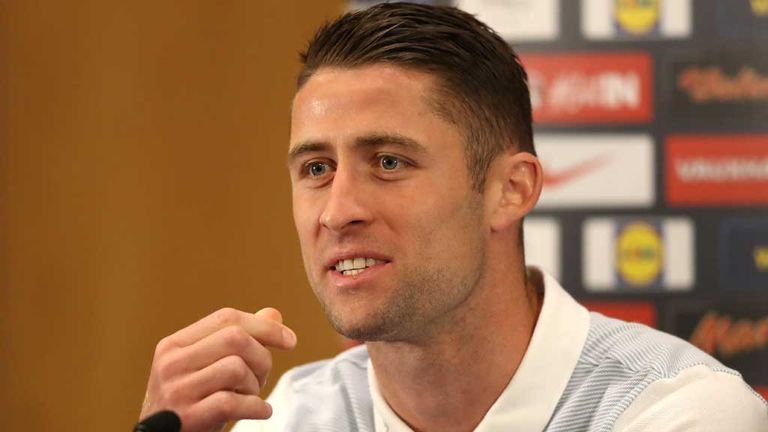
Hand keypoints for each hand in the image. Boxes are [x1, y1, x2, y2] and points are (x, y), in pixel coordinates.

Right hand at [139, 307, 296, 431]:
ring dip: (255, 385)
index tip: (289, 340)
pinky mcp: (186, 417)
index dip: (264, 326)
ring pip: (236, 368)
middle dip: (262, 357)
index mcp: (174, 344)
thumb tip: (273, 315)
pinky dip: (256, 407)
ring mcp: (176, 390)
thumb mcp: (209, 367)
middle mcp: (171, 363)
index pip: (226, 318)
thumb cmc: (192, 402)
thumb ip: (239, 340)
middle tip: (262, 377)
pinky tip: (260, 411)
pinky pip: (232, 402)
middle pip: (235, 338)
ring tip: (250, 396)